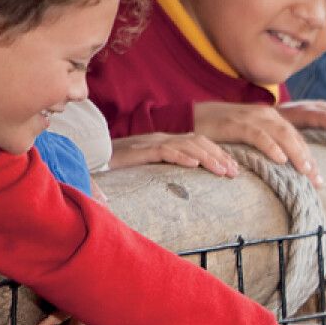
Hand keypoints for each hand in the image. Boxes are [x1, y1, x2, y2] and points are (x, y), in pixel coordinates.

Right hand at [110, 132, 239, 177]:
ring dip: (205, 157)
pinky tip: (192, 165)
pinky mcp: (137, 150)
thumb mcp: (151, 169)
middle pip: (198, 142)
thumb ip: (169, 172)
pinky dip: (178, 156)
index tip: (234, 169)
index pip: (199, 143)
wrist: (91, 158)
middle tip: (234, 173)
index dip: (218, 154)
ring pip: (184, 145)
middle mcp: (161, 139)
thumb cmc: (121, 166)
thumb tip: (192, 186)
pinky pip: (161, 151)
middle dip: (219, 156)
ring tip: (221, 170)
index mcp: (167, 142)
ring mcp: (150, 143)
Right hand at [192, 101, 324, 185]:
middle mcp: (265, 115)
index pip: (296, 139)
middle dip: (308, 159)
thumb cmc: (222, 131)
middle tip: (317, 181)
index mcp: (271, 119)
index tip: (319, 180)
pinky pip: (257, 135)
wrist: (190, 116)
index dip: (309, 158)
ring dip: (296, 153)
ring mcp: (250, 117)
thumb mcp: (249, 138)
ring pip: (281, 134)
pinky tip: (280, 159)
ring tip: (306, 171)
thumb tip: (285, 171)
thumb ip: (267, 148)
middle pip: (293, 137)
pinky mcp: (235, 123)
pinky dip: (271, 146)